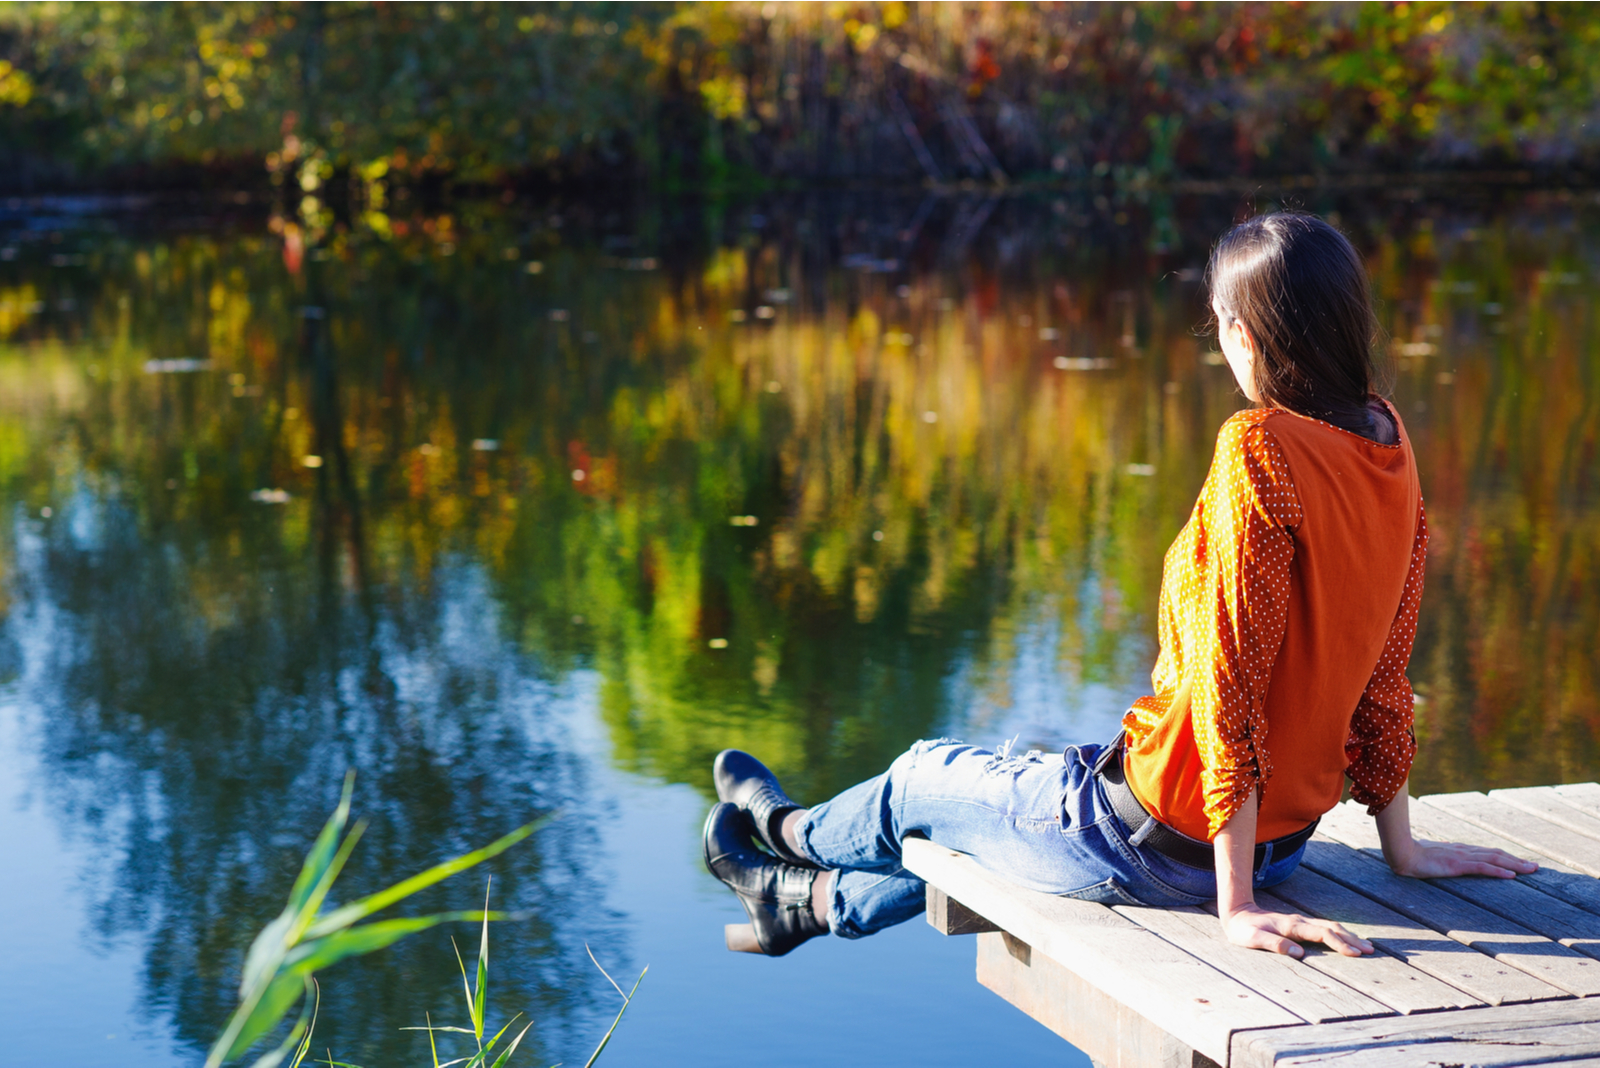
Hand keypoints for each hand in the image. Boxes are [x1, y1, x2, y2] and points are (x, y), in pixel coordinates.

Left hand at [1222, 903, 1373, 957]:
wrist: (1237, 913)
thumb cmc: (1244, 930)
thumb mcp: (1253, 940)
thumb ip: (1275, 945)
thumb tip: (1299, 953)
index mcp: (1291, 926)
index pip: (1321, 934)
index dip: (1339, 943)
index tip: (1354, 953)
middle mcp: (1299, 921)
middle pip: (1331, 928)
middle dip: (1352, 939)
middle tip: (1371, 951)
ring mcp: (1301, 921)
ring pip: (1330, 926)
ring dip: (1349, 935)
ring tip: (1367, 946)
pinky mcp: (1300, 924)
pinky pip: (1325, 927)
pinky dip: (1340, 932)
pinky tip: (1348, 939)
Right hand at [1386, 837, 1538, 878]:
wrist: (1402, 853)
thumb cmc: (1414, 854)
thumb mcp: (1433, 856)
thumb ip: (1444, 857)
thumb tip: (1447, 859)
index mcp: (1461, 850)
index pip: (1489, 852)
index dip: (1507, 857)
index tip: (1521, 862)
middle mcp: (1465, 851)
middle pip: (1497, 854)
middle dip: (1518, 860)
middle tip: (1536, 866)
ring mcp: (1462, 857)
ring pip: (1495, 859)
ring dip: (1515, 865)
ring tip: (1531, 870)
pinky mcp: (1457, 865)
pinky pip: (1483, 868)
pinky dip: (1499, 870)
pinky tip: (1511, 875)